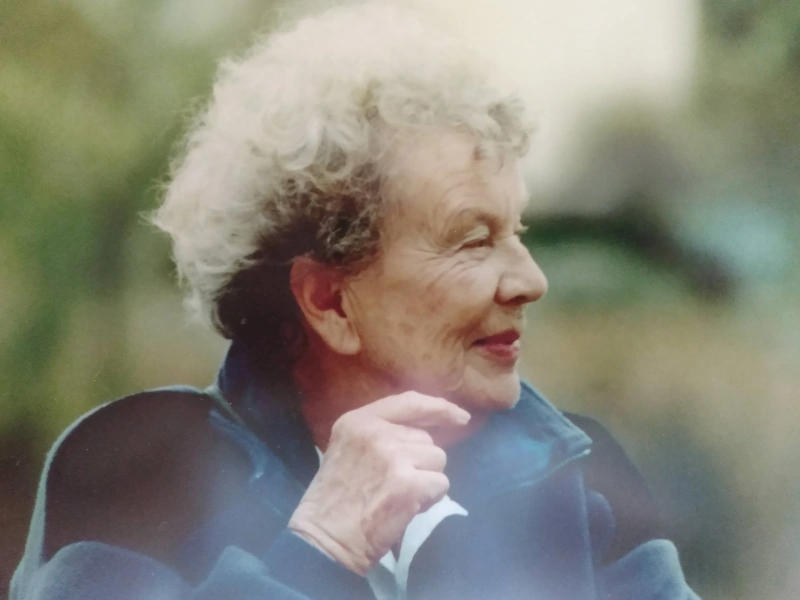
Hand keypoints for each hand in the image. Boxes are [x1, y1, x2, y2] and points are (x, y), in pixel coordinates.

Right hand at [287, 392, 470, 574]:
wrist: (325, 538)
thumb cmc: (335, 499)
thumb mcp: (348, 449)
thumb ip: (381, 434)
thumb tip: (425, 432)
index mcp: (358, 421)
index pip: (408, 403)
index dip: (438, 408)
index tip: (459, 416)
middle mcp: (376, 433)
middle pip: (426, 439)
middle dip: (420, 462)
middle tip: (395, 484)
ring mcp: (393, 456)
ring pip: (437, 460)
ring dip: (426, 480)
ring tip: (399, 496)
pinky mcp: (408, 483)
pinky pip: (440, 484)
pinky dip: (430, 499)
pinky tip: (406, 508)